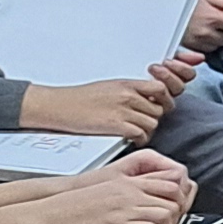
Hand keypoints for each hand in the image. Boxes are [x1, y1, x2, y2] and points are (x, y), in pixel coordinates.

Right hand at [22, 68, 183, 143]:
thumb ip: (129, 91)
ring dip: (146, 130)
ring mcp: (123, 110)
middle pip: (158, 109)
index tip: (157, 107)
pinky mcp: (116, 125)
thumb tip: (143, 98)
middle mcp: (128, 95)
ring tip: (137, 132)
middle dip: (153, 118)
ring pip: (152, 123)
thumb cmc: (80, 98)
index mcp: (127, 84)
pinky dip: (139, 139)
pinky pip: (140, 134)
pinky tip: (132, 140)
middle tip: (143, 123)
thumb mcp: (109, 86)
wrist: (59, 105)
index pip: (161, 89)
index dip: (162, 100)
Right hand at [36, 152, 190, 223]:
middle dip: (178, 212)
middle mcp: (130, 193)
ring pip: (167, 213)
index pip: (168, 182)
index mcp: (127, 182)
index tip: (175, 208)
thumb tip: (141, 199)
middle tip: (171, 223)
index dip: (178, 196)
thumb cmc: (73, 206)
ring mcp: (126, 209)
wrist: (50, 216)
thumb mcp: (104, 189)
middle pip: (173, 198)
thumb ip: (126, 191)